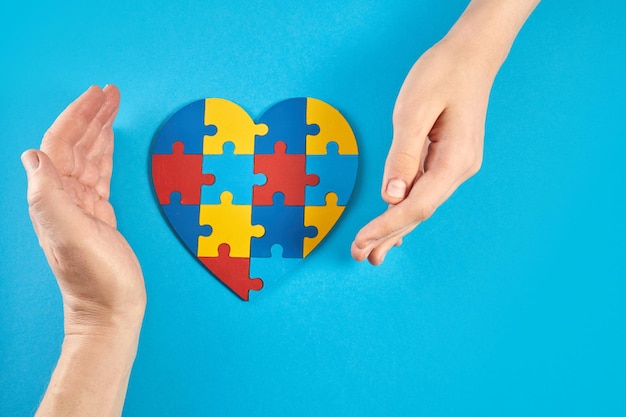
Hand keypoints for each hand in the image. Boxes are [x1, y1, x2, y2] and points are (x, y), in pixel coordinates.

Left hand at [21, 85, 145, 333]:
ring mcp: (82, 205)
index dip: (77, 117)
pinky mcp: (100, 214)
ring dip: (100, 129)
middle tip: (111, 93)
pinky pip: (101, 174)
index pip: (61, 145)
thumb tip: (33, 155)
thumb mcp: (69, 235)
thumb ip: (48, 194)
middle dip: (92, 116)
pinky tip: (110, 142)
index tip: (96, 94)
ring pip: (89, 156)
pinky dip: (106, 154)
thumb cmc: (93, 278)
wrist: (110, 309)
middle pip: (76, 145)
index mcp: (53, 197)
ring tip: (113, 106)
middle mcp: (64, 197)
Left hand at [351, 36, 494, 264]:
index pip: (416, 205)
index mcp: (454, 160)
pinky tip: (394, 226)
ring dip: (395, 228)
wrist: (471, 54)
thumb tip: (392, 196)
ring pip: (421, 204)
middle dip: (388, 235)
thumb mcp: (414, 110)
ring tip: (371, 252)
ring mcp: (456, 166)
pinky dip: (405, 209)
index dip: (387, 226)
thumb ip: (403, 155)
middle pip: (420, 212)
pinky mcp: (448, 159)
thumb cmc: (442, 74)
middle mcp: (459, 169)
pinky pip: (424, 191)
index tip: (360, 241)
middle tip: (359, 256)